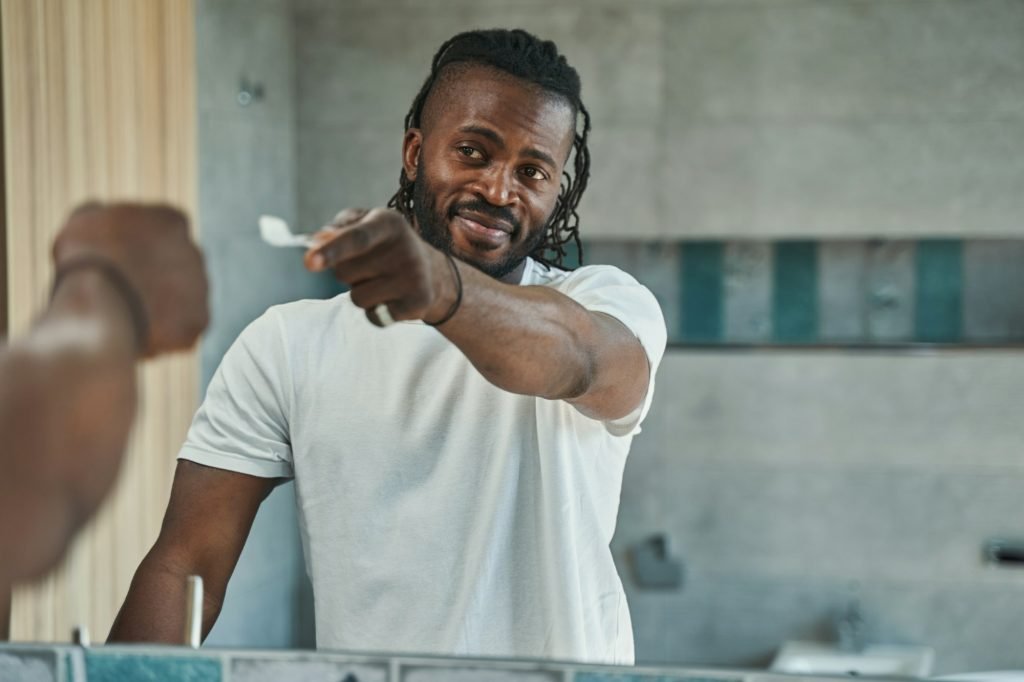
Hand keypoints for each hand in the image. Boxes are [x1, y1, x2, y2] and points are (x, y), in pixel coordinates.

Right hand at [52, 202, 209, 356]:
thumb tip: (101, 213)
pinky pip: (181, 329)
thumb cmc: (86, 261)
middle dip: (151, 279)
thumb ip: (99, 215)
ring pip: (179, 299)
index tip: (116, 262)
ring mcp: (201, 288)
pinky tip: (136, 336)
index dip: (136, 249)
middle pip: (172, 267)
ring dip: (157, 308)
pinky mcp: (199, 321)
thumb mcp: (81, 224)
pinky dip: (161, 335)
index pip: (162, 231)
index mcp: (172, 221)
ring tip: (124, 316)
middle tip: (120, 294)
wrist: (100, 306)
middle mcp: (195, 251)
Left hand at [304, 208, 455, 325]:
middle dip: (346, 272)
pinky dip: (376, 310)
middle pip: (344, 272)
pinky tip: (391, 297)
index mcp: (388, 222)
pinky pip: (374, 317)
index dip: (331, 250)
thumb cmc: (383, 244)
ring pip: (357, 299)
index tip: (309, 262)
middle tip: (369, 265)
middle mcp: (405, 248)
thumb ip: (335, 229)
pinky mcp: (417, 303)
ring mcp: (414, 277)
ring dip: (361, 293)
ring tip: (381, 281)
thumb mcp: (363, 223)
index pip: (356, 238)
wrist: (431, 270)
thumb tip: (316, 244)